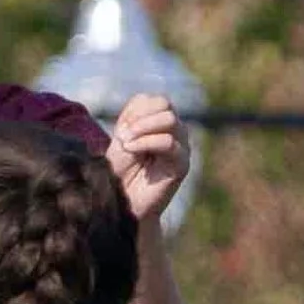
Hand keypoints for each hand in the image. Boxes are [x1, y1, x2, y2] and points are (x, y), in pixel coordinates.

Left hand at [106, 94, 191, 226]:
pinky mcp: (182, 164)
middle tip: (122, 137)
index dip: (135, 110)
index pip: (156, 100)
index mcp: (162, 125)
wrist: (123, 202)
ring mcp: (182, 148)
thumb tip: (146, 102)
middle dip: (139, 118)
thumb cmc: (121, 171)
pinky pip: (169, 142)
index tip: (120, 129)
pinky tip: (131, 150)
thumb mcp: (122, 137)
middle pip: (165, 105)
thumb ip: (133, 117)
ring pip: (170, 120)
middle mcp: (177, 133)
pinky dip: (146, 142)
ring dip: (141, 129)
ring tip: (126, 145)